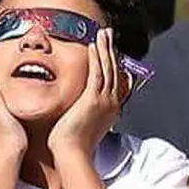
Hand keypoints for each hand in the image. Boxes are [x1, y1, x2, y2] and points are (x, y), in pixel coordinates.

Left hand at [52, 27, 127, 159]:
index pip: (116, 81)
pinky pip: (97, 73)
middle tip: (109, 35)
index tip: (111, 51)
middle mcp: (111, 103)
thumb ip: (85, 115)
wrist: (72, 154)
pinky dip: (96, 58)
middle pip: (114, 70)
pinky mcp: (93, 100)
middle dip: (111, 51)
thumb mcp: (84, 126)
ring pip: (108, 69)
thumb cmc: (74, 145)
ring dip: (105, 49)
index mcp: (110, 110)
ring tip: (103, 34)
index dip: (114, 64)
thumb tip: (79, 111)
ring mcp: (104, 101)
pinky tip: (93, 46)